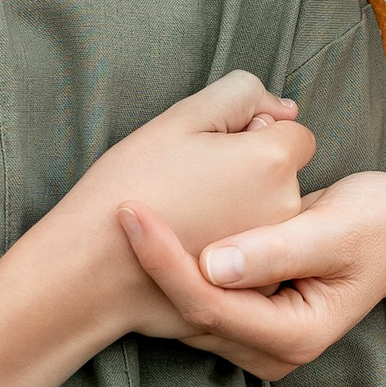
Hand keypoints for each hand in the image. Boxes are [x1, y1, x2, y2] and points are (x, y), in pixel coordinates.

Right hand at [39, 72, 316, 345]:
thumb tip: (285, 109)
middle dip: (251, 172)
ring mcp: (273, 254)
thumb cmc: (131, 184)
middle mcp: (285, 209)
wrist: (93, 267)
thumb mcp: (182, 117)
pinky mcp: (254, 291)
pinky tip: (190, 244)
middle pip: (283, 176)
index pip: (292, 135)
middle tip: (191, 180)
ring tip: (186, 212)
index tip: (212, 150)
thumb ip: (242, 95)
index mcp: (272, 162)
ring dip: (242, 207)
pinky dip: (233, 247)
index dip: (253, 135)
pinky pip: (255, 257)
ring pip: (269, 216)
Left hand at [117, 171, 385, 375]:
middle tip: (109, 207)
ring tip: (120, 208)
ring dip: (155, 259)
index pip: (207, 305)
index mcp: (292, 336)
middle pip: (188, 311)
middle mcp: (269, 349)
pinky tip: (151, 219)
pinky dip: (174, 257)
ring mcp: (256, 337)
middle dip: (149, 262)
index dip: (164, 260)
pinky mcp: (245, 314)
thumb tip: (213, 263)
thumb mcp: (336, 230)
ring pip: (185, 305)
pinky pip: (197, 292)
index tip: (130, 211)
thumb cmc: (377, 223)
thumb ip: (278, 249)